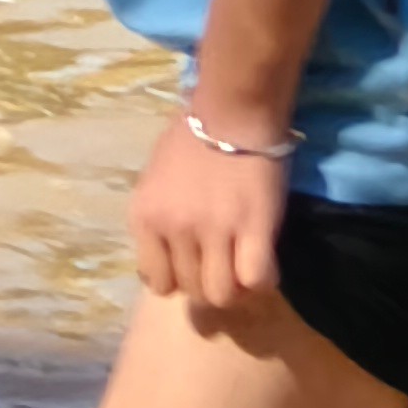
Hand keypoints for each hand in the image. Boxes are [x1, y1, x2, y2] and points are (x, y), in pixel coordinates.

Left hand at [130, 117, 292, 317]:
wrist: (229, 113)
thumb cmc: (190, 141)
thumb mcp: (155, 182)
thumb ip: (160, 219)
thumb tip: (171, 256)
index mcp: (144, 217)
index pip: (156, 282)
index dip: (180, 281)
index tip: (195, 267)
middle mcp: (173, 228)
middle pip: (193, 292)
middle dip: (210, 286)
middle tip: (225, 266)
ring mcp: (212, 230)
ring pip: (223, 294)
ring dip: (237, 289)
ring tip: (244, 266)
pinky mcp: (253, 227)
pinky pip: (256, 279)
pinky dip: (264, 280)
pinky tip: (264, 260)